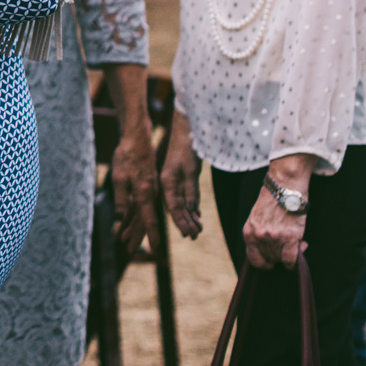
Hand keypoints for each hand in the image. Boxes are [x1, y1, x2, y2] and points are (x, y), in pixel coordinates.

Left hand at [111, 127, 159, 254]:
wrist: (136, 140)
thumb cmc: (127, 157)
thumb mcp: (119, 178)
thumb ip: (122, 199)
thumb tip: (122, 219)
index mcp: (144, 194)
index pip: (149, 220)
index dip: (150, 236)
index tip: (154, 250)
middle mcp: (149, 194)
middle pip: (144, 220)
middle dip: (137, 237)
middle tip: (129, 251)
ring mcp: (147, 190)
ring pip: (140, 213)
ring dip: (133, 227)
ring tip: (125, 241)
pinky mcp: (143, 185)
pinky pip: (138, 204)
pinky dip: (132, 214)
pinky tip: (126, 222)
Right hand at [160, 111, 202, 238]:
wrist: (185, 129)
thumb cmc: (186, 148)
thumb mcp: (191, 170)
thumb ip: (190, 191)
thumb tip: (190, 211)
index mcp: (167, 182)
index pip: (174, 207)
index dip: (181, 222)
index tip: (189, 235)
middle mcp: (168, 183)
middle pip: (176, 208)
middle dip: (185, 222)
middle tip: (194, 236)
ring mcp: (174, 179)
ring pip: (181, 203)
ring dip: (189, 216)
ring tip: (197, 229)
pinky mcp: (180, 176)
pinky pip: (184, 195)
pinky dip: (190, 206)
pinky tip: (195, 214)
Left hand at [242, 185, 307, 268]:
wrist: (284, 186)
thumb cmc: (272, 199)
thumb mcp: (256, 217)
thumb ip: (259, 233)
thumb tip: (269, 250)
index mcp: (248, 232)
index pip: (253, 260)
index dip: (264, 262)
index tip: (272, 260)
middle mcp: (259, 237)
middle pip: (269, 260)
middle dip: (278, 256)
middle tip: (286, 246)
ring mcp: (274, 238)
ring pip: (281, 260)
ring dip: (289, 254)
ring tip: (295, 240)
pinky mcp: (289, 238)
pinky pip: (291, 259)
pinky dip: (296, 259)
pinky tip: (301, 247)